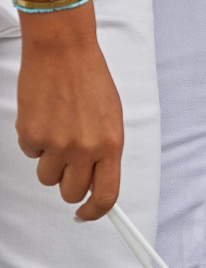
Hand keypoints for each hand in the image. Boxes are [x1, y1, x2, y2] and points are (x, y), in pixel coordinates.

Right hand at [16, 14, 125, 219]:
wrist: (64, 53)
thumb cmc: (90, 81)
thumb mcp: (111, 119)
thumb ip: (105, 151)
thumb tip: (97, 180)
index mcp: (111, 144)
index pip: (106, 194)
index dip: (95, 211)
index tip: (87, 214)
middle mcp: (85, 148)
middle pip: (71, 192)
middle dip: (69, 184)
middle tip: (69, 165)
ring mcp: (56, 143)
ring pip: (47, 177)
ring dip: (51, 162)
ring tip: (59, 132)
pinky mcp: (31, 135)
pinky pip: (31, 154)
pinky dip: (35, 142)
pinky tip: (45, 118)